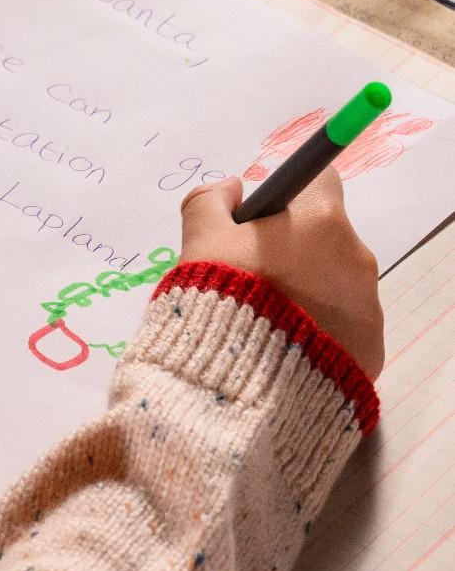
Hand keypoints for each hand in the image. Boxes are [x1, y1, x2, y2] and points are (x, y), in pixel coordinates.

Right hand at [179, 170, 384, 381]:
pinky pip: (344, 327)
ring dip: (308, 290)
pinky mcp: (371, 349)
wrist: (245, 388)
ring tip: (265, 322)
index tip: (259, 222)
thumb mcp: (199, 241)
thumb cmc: (224, 303)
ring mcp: (369, 306)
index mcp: (320, 220)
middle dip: (294, 249)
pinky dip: (319, 330)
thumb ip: (210, 202)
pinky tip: (284, 349)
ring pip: (336, 283)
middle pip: (326, 237)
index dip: (286, 198)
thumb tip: (232, 189)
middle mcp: (357, 257)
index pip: (318, 182)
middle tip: (252, 278)